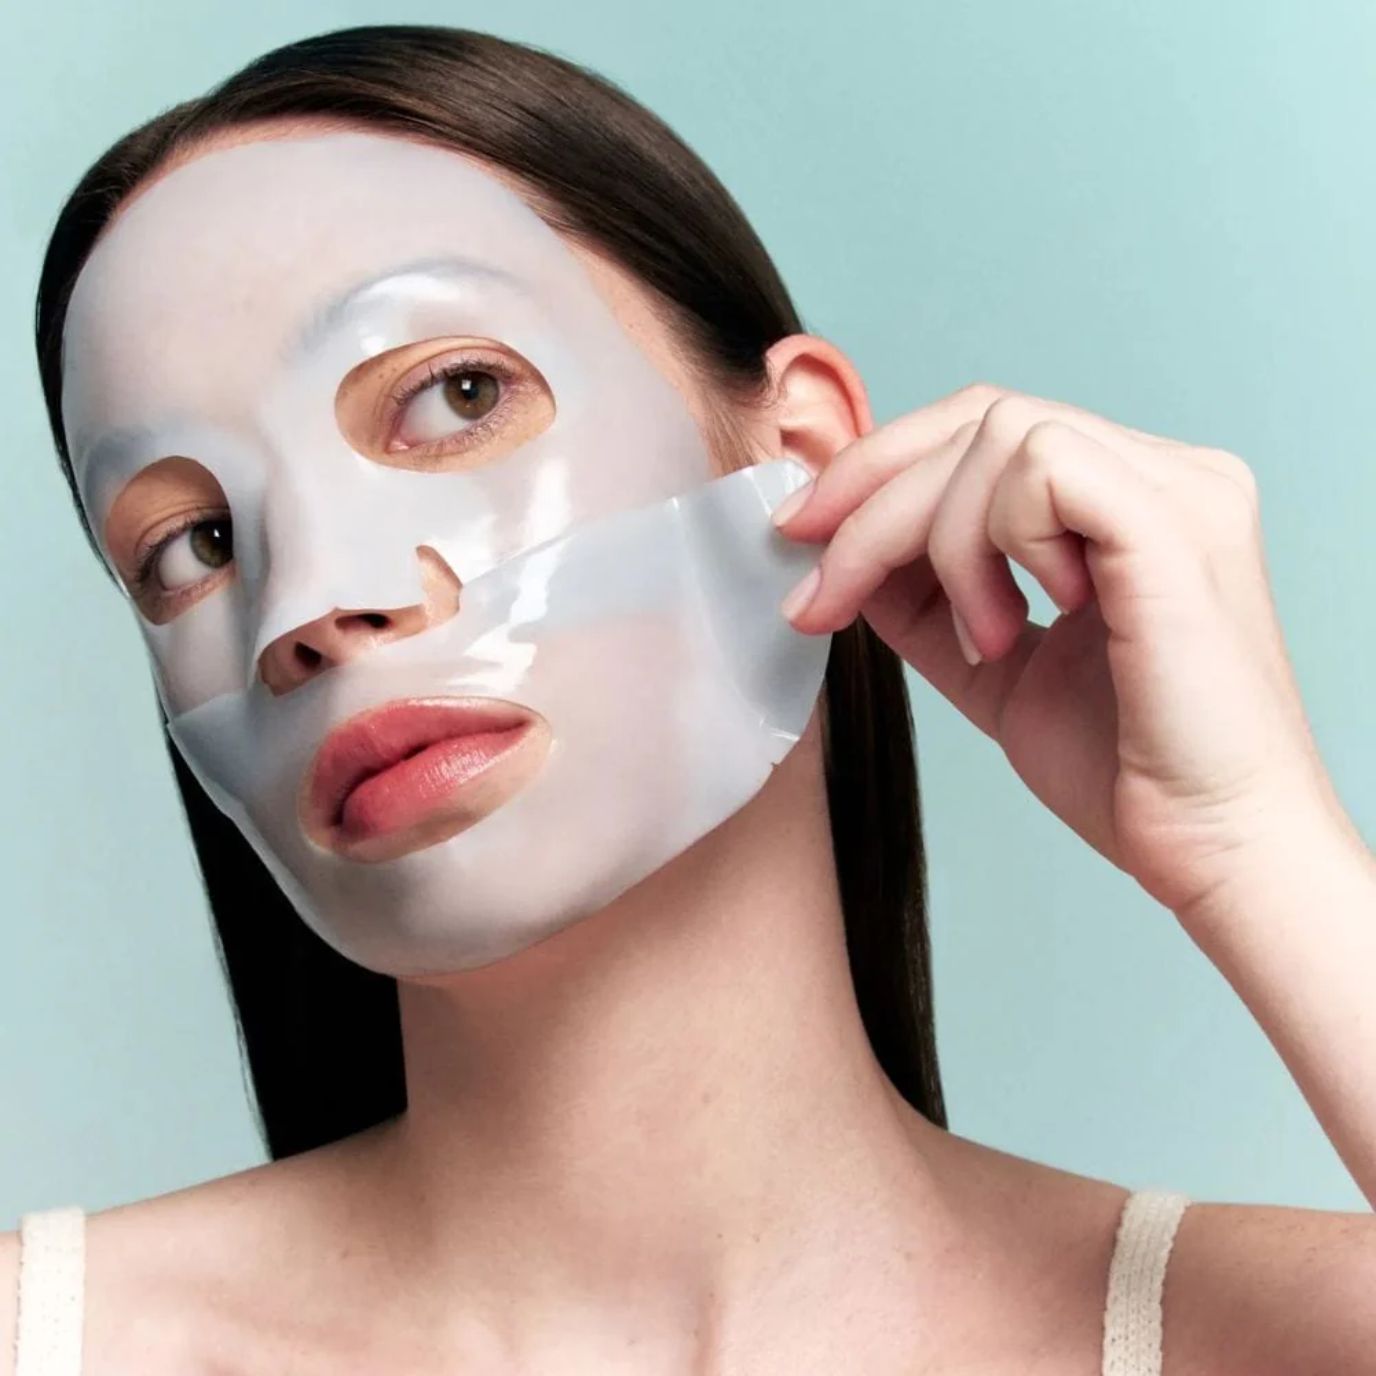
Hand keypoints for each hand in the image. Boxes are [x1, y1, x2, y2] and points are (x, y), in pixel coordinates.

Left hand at [773, 383, 1356, 920]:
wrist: (1210, 850)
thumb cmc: (1123, 768)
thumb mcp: (992, 666)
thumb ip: (928, 599)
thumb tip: (838, 549)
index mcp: (1131, 499)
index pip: (987, 430)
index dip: (881, 468)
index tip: (803, 537)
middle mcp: (1166, 474)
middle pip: (979, 415)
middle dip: (869, 493)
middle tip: (817, 583)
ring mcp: (1179, 490)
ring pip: (998, 434)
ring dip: (941, 541)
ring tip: (982, 642)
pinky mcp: (1177, 525)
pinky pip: (1041, 468)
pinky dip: (995, 541)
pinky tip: (1018, 625)